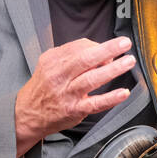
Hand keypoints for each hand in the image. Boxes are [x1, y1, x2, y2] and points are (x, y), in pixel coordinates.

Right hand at [15, 36, 136, 156]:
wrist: (28, 113)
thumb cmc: (44, 87)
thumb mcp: (50, 64)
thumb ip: (72, 56)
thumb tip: (99, 51)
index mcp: (53, 60)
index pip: (79, 47)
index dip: (98, 46)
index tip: (110, 48)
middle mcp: (59, 76)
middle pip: (86, 58)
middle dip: (108, 49)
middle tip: (125, 43)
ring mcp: (67, 94)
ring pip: (92, 79)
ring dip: (113, 69)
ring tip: (128, 62)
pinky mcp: (75, 110)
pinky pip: (95, 103)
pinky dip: (111, 98)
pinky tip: (123, 92)